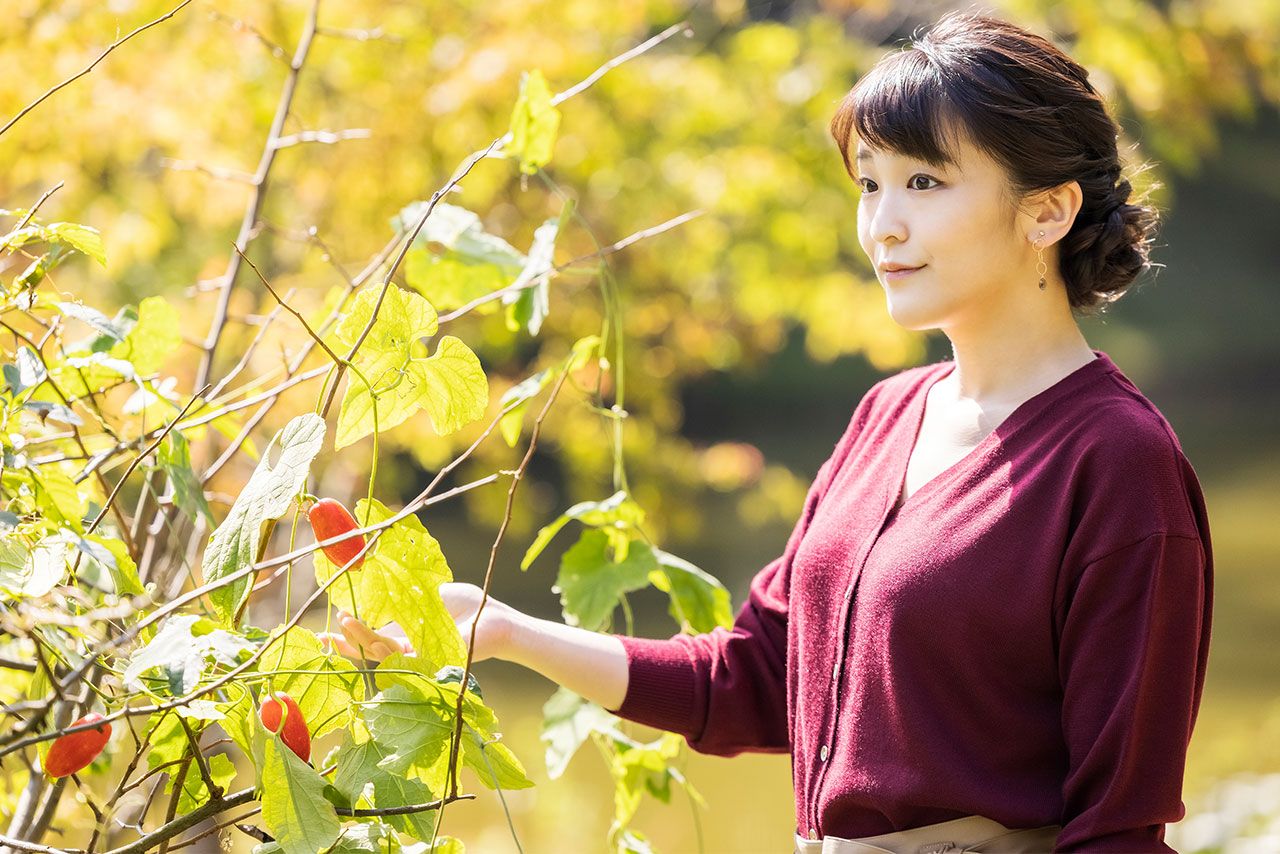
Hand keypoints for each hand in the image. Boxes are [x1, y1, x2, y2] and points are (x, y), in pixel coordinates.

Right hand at [318, 582, 519, 663]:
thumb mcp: (424, 595)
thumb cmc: (465, 603)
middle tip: (326, 636)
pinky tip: (371, 638)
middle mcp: (408, 651)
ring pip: (381, 655)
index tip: (325, 633)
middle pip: (369, 653)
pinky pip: (402, 659)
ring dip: (361, 642)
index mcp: (405, 635)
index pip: (370, 639)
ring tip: (344, 626)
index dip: (348, 638)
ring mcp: (418, 659)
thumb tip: (368, 589)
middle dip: (347, 645)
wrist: (494, 617)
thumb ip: (398, 599)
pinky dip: (384, 649)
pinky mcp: (430, 663)